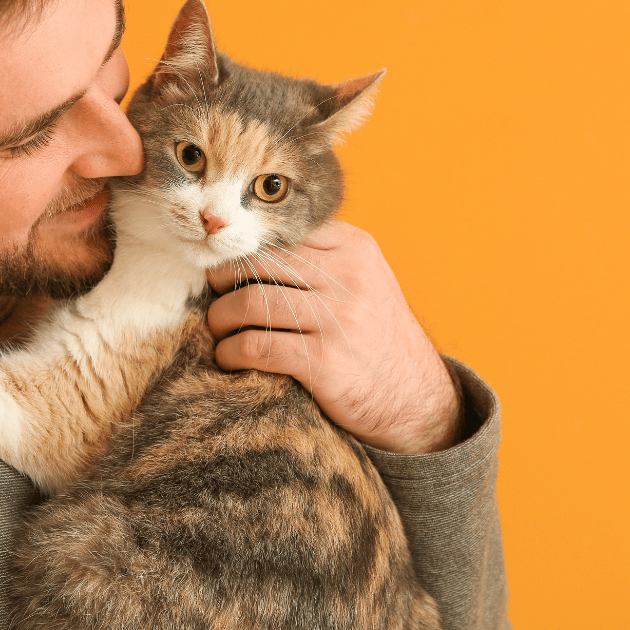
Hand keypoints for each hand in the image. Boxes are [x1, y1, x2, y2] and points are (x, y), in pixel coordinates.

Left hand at [207, 220, 462, 453]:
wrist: (417, 398)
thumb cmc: (377, 336)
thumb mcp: (365, 281)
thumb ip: (322, 256)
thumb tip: (254, 243)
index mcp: (355, 247)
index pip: (282, 230)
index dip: (244, 245)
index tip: (223, 260)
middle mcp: (347, 276)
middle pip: (259, 261)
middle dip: (223, 277)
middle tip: (212, 291)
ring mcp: (337, 318)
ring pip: (250, 301)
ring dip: (220, 316)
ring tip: (218, 326)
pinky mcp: (324, 361)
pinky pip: (256, 346)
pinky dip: (231, 352)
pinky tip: (228, 357)